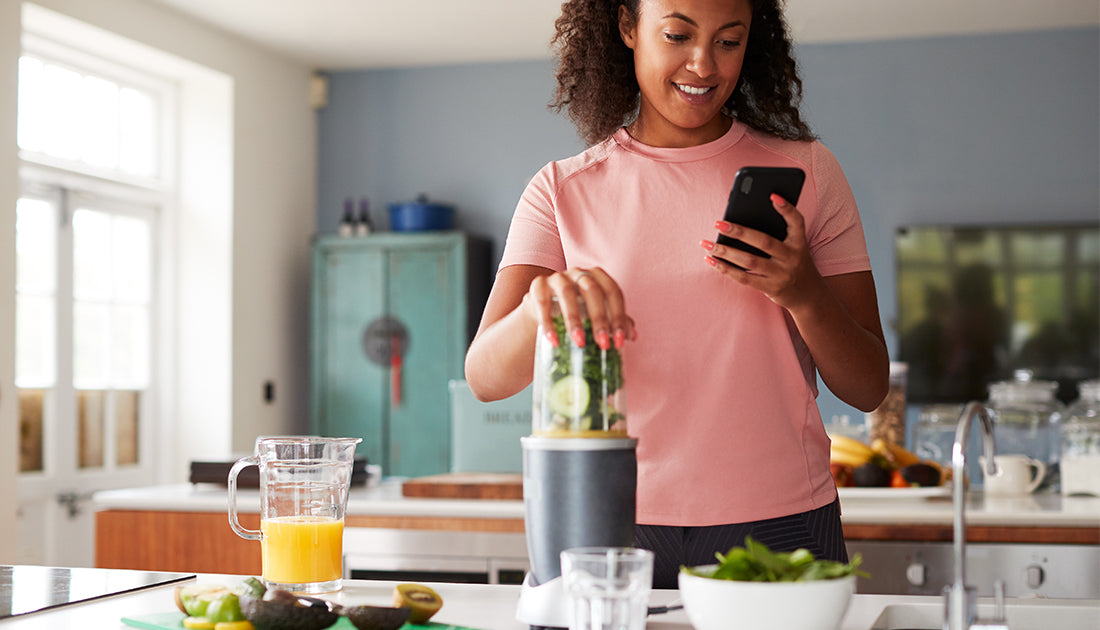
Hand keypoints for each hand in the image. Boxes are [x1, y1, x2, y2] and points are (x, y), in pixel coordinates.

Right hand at [522, 267, 635, 349]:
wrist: (543, 311)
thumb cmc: (576, 312)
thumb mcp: (595, 316)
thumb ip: (614, 321)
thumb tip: (632, 335)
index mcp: (597, 277)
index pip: (613, 292)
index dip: (618, 317)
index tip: (619, 342)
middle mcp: (578, 273)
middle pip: (592, 290)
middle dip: (599, 318)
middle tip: (602, 344)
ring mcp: (557, 277)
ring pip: (566, 293)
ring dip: (574, 319)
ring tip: (579, 343)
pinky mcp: (538, 285)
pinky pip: (542, 300)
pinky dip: (547, 321)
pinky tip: (553, 340)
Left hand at [699, 193, 824, 311]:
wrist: (808, 294)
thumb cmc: (792, 261)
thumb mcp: (793, 246)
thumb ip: (776, 232)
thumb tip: (739, 221)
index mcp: (799, 241)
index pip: (797, 221)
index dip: (786, 208)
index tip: (771, 195)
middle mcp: (792, 257)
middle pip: (764, 242)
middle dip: (739, 232)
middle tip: (718, 223)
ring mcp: (782, 274)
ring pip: (750, 262)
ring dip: (725, 252)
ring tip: (706, 244)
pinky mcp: (771, 288)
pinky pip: (745, 278)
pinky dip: (726, 269)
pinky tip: (712, 260)